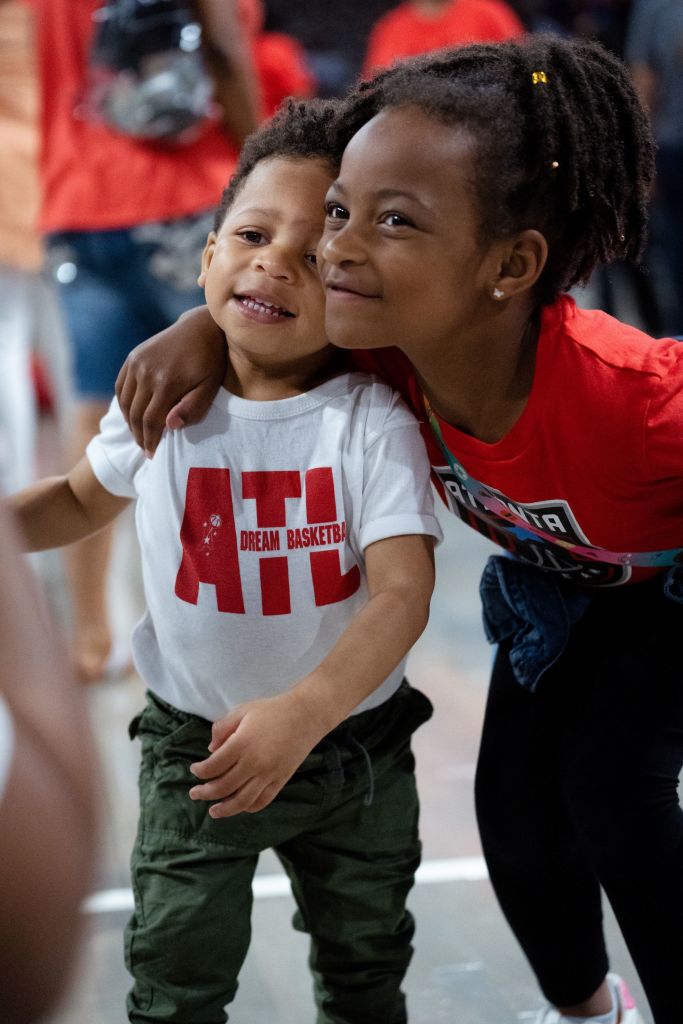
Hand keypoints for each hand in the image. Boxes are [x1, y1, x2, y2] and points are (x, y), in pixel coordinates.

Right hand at [115, 307, 226, 455]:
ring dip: (130, 423)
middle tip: (145, 449)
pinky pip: (120, 387)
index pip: (151, 421)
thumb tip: (169, 426)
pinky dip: (124, 405)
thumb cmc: (210, 362)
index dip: (150, 441)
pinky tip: (133, 416)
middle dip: (139, 436)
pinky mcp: (132, 357)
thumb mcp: (209, 387)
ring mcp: (136, 362)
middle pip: (135, 415)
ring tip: (139, 435)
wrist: (200, 328)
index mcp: (166, 382)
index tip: (153, 454)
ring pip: (125, 403)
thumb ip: (192, 409)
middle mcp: (146, 372)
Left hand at [188, 692, 326, 817]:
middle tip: (195, 793)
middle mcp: (254, 763)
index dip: (200, 771)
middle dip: (205, 793)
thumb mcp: (243, 710)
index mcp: (242, 744)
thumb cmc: (272, 710)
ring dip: (225, 809)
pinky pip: (262, 801)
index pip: (213, 766)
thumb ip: (222, 727)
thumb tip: (210, 749)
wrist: (306, 715)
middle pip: (223, 787)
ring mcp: (269, 774)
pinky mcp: (281, 780)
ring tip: (213, 812)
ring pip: (242, 801)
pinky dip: (249, 807)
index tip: (194, 769)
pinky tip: (240, 807)